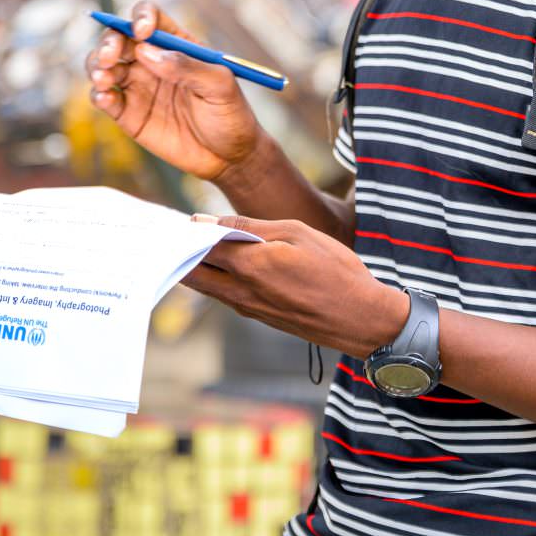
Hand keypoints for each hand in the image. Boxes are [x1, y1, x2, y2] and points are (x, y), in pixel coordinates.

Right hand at [86, 0, 261, 182]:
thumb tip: (148, 52)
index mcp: (176, 44)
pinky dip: (98, 94)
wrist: (228, 157)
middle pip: (119, 38)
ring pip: (104, 65)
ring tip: (104, 79)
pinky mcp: (128, 113)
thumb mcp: (220, 86)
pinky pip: (104, 98)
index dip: (141, 17)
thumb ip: (187, 66)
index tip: (141, 32)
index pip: (150, 17)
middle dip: (109, 43)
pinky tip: (106, 98)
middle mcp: (152, 60)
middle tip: (109, 58)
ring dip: (96, 66)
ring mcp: (138, 86)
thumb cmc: (230, 115)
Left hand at [184, 215, 407, 358]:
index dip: (184, 231)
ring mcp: (248, 307)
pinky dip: (216, 278)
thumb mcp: (297, 233)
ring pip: (206, 286)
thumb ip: (250, 228)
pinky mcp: (259, 315)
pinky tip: (225, 263)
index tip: (177, 217)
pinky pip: (225, 295)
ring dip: (196, 266)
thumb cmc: (334, 270)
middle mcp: (240, 291)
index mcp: (248, 266)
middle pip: (191, 273)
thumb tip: (209, 222)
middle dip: (180, 252)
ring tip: (196, 242)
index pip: (199, 246)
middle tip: (176, 232)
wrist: (359, 318)